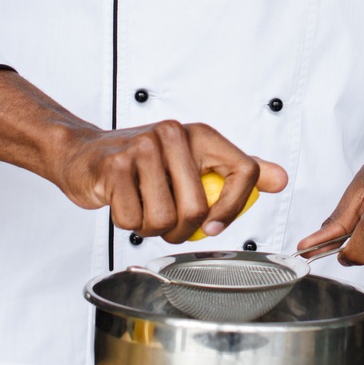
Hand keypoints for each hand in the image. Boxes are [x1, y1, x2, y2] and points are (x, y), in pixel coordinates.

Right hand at [0, 70, 286, 243]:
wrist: (83, 154)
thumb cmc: (141, 163)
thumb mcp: (193, 160)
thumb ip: (236, 170)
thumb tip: (280, 179)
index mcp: (201, 134)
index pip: (245, 172)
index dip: (234, 209)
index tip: (214, 227)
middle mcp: (175, 134)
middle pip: (198, 208)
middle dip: (181, 230)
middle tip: (167, 225)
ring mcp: (143, 147)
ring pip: (164, 218)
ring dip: (151, 229)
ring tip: (143, 211)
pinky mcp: (114, 165)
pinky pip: (132, 219)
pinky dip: (126, 223)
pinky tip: (121, 203)